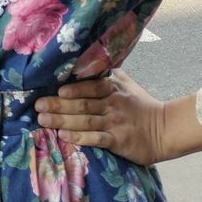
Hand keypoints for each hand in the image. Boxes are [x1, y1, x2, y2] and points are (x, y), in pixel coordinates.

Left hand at [35, 70, 165, 166]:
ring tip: (43, 120)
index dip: (72, 89)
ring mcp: (114, 122)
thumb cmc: (140, 105)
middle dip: (58, 105)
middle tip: (37, 106)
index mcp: (112, 88)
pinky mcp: (118, 141)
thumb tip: (86, 60)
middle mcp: (112, 103)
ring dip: (62, 120)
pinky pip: (95, 138)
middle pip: (81, 104)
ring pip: (84, 121)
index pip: (89, 86)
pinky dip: (79, 137)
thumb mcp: (126, 83)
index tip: (54, 90)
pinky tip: (64, 136)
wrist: (164, 129)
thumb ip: (107, 74)